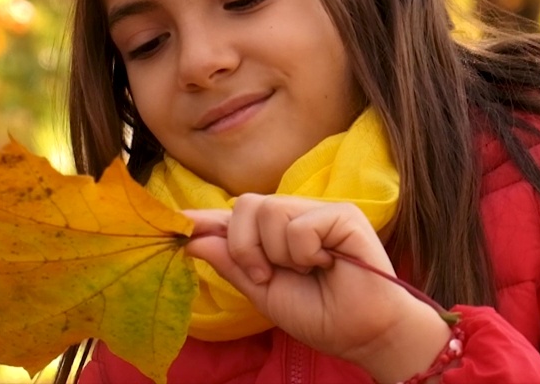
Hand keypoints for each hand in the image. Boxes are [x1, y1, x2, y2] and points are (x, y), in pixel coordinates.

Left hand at [184, 195, 450, 382]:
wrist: (363, 333)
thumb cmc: (321, 315)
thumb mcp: (264, 292)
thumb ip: (232, 264)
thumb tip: (193, 239)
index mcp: (276, 235)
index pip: (235, 217)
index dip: (206, 218)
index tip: (176, 221)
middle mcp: (295, 216)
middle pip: (245, 206)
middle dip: (245, 247)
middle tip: (268, 275)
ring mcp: (319, 211)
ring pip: (268, 211)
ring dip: (278, 254)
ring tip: (307, 272)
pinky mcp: (342, 215)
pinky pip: (298, 225)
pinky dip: (305, 253)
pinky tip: (327, 265)